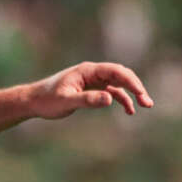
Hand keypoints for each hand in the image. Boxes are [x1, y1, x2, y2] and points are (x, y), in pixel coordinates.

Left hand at [27, 61, 152, 118]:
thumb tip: (109, 98)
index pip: (115, 71)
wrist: (34, 101)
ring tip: (145, 105)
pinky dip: (122, 99)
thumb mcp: (67, 101)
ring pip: (119, 84)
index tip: (141, 93)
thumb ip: (88, 100)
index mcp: (87, 71)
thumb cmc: (48, 100)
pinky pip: (112, 92)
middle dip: (136, 86)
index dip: (131, 81)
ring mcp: (93, 81)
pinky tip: (130, 110)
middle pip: (121, 75)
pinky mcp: (91, 89)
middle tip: (147, 102)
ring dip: (132, 93)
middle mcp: (92, 73)